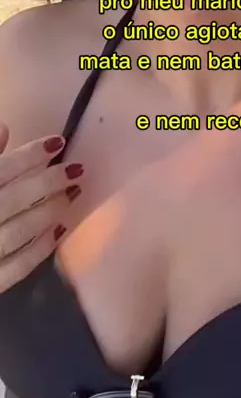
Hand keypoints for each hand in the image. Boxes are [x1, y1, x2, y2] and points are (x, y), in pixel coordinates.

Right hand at [0, 123, 83, 292]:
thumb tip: (4, 129)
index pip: (0, 169)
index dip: (30, 155)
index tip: (57, 143)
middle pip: (15, 198)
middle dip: (49, 182)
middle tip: (75, 169)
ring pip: (20, 231)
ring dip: (50, 212)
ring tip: (73, 194)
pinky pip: (17, 268)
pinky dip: (40, 249)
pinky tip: (59, 232)